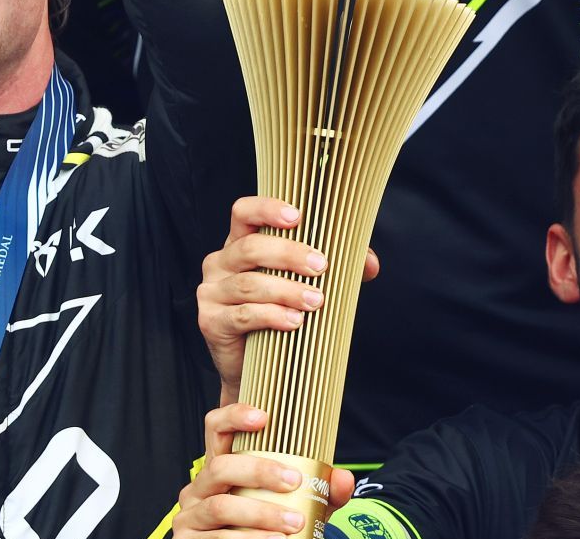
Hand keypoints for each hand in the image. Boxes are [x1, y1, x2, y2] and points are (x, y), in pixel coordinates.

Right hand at [173, 402, 355, 538]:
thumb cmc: (269, 525)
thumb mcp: (297, 505)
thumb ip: (320, 492)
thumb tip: (343, 479)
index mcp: (221, 466)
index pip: (215, 428)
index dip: (234, 416)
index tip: (263, 417)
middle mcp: (201, 486)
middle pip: (220, 466)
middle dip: (259, 471)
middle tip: (294, 481)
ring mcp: (192, 514)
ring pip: (220, 506)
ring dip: (260, 514)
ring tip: (292, 525)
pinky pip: (219, 537)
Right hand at [199, 195, 378, 393]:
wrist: (256, 370)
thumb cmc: (280, 317)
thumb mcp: (306, 285)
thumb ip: (337, 269)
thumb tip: (369, 264)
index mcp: (240, 244)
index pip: (243, 212)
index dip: (267, 209)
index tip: (297, 217)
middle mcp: (220, 262)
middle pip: (251, 247)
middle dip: (289, 254)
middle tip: (321, 267)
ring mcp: (211, 292)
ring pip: (249, 283)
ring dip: (286, 290)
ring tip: (315, 301)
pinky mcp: (211, 321)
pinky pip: (242, 314)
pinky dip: (271, 316)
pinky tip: (294, 322)